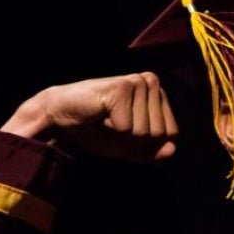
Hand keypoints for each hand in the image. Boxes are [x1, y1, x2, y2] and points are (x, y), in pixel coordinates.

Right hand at [1, 72, 178, 162]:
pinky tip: (99, 115)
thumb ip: (152, 151)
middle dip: (134, 141)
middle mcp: (151, 82)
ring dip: (121, 136)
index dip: (146, 143)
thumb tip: (172, 150)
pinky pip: (128, 129)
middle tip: (112, 125)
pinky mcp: (122, 88)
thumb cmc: (96, 129)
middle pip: (159, 133)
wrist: (61, 119)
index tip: (124, 130)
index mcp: (158, 93)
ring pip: (144, 132)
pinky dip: (111, 130)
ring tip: (105, 119)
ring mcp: (137, 82)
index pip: (172, 133)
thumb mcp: (129, 147)